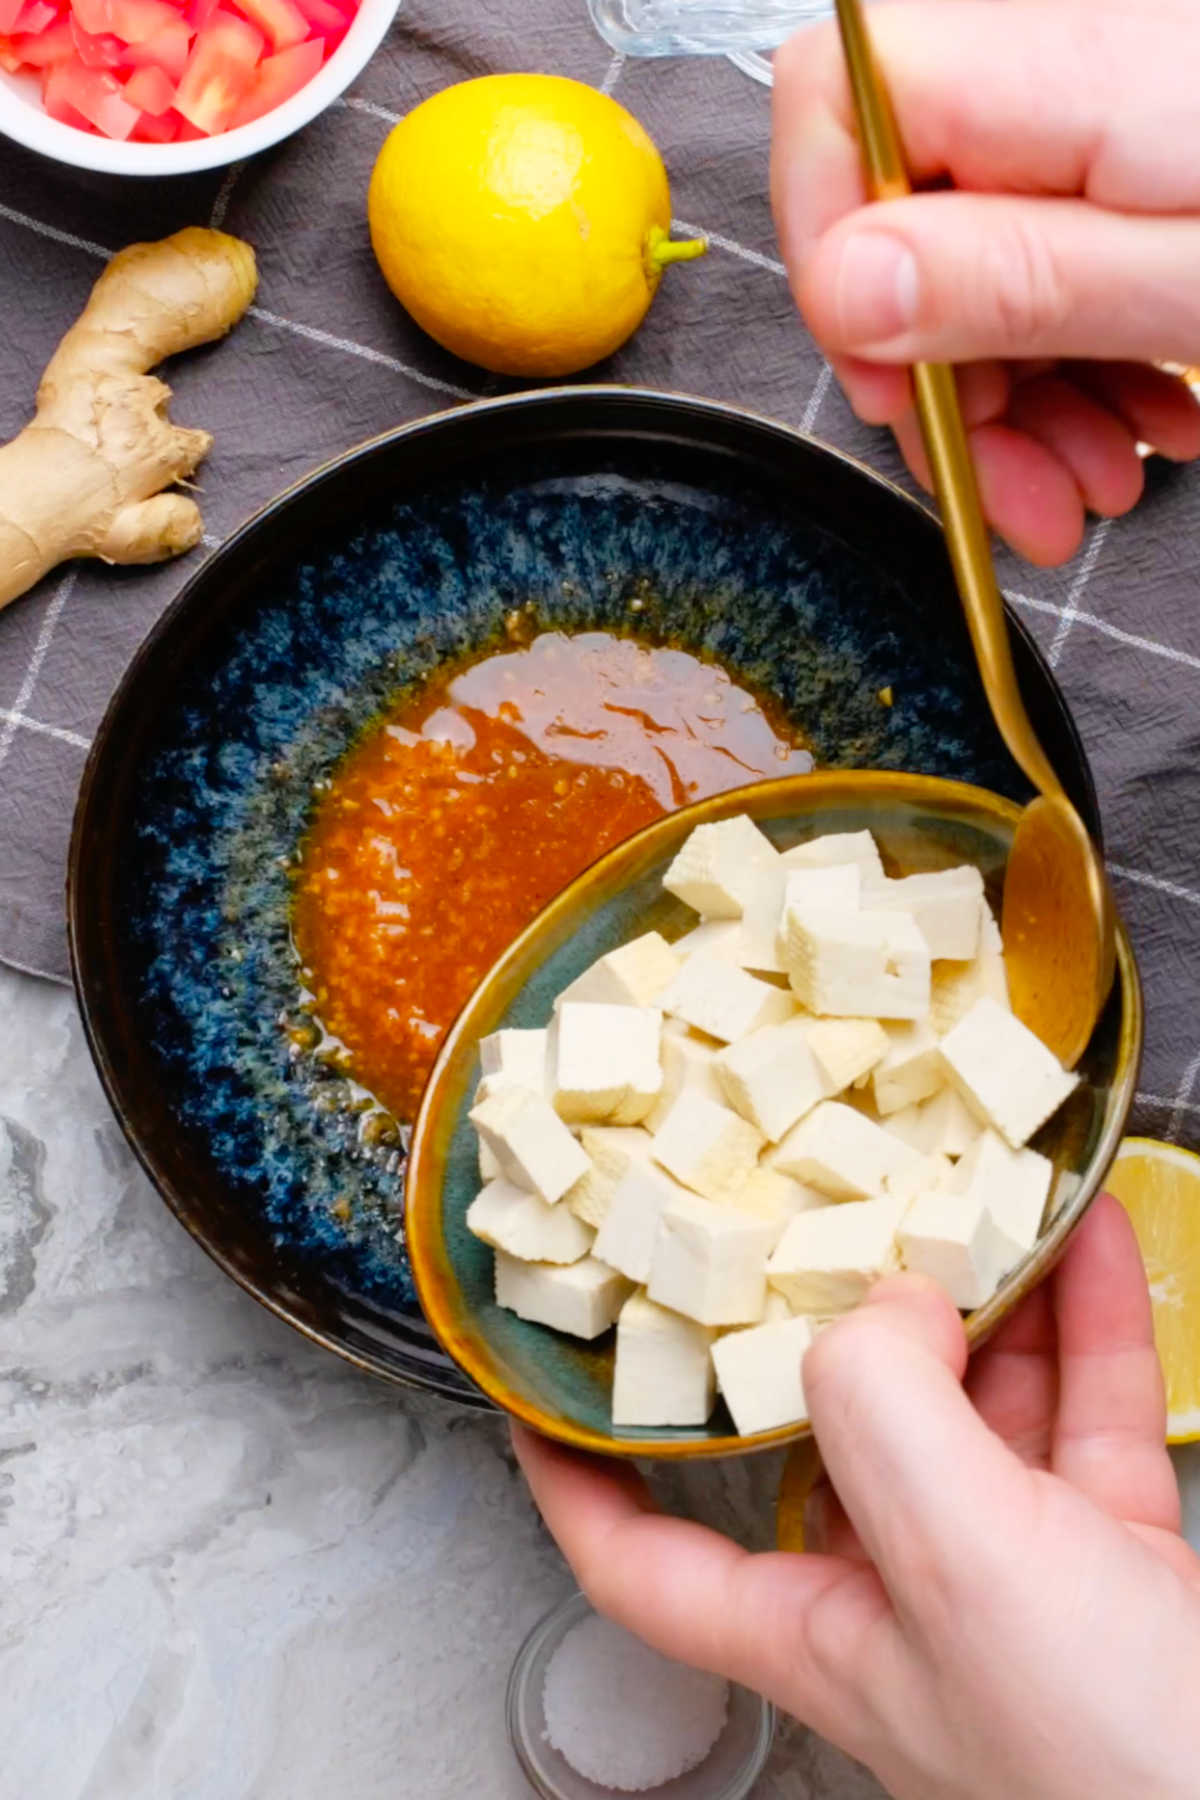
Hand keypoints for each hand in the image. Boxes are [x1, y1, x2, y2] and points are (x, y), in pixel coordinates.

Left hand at [513, 1194, 1199, 1799]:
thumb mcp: (968, 1573)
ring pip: (972, 1407)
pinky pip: (1085, 1413)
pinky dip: (1084, 1322)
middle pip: (833, 1440)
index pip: (647, 1562)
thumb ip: (892, 1417)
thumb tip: (879, 1305)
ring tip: (967, 1194)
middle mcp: (909, 1603)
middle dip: (829, 1324)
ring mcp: (1021, 1580)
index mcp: (828, 1635)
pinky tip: (1087, 1243)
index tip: (541, 1395)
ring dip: (977, 1298)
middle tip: (814, 1216)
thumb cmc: (1123, 1774)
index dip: (578, 1481)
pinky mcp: (1120, 1561)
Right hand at [770, 0, 1199, 565]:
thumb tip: (842, 288)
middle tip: (1016, 499)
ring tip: (1097, 487)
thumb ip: (1011, 277)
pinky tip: (1144, 427)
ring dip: (1021, 401)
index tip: (893, 380)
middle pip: (906, 215)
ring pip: (978, 262)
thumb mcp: (1194, 285)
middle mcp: (1070, 77)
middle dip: (948, 381)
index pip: (839, 101)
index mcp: (1068, 69)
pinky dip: (1083, 366)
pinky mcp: (1143, 169)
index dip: (830, 251)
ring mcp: (1106, 124)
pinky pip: (1059, 265)